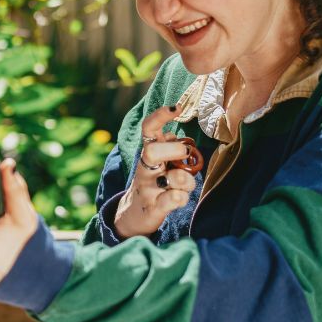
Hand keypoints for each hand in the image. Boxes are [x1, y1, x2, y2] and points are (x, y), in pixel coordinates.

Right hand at [114, 106, 197, 237]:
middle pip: (153, 151)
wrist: (134, 214)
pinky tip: (179, 197)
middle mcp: (144, 169)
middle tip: (185, 156)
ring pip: (172, 178)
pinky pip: (172, 200)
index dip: (161, 116)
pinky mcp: (153, 208)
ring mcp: (148, 188)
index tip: (177, 107)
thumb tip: (172, 133)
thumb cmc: (154, 183)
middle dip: (175, 150)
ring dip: (187, 181)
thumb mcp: (157, 162)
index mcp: (147, 153)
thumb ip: (166, 147)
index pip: (148, 128)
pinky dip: (180, 198)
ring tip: (185, 185)